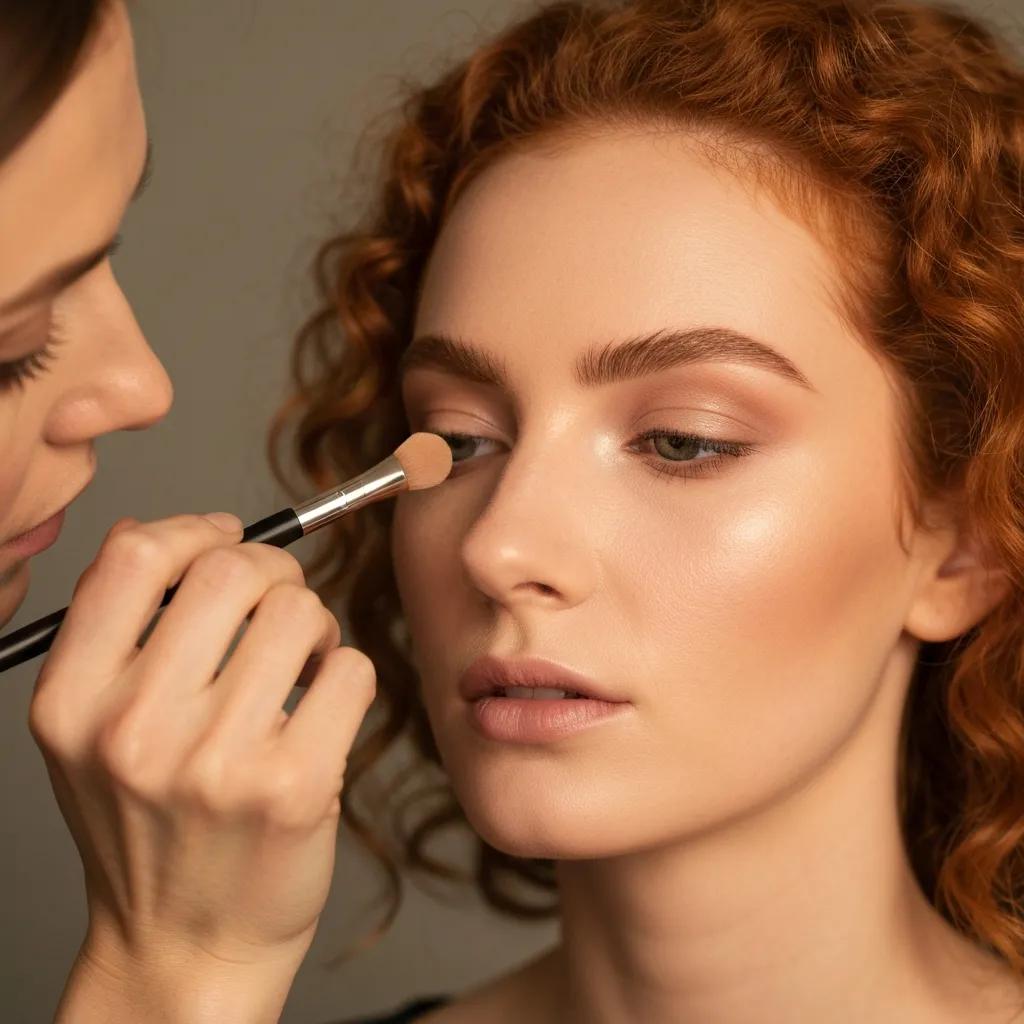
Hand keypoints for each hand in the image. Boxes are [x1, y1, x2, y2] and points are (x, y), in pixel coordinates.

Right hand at [27, 512, 375, 976]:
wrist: (185, 945)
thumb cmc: (149, 828)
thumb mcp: (89, 732)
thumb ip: (113, 630)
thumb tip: (154, 528)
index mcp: (72, 702)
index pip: (134, 556)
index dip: (193, 528)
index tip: (227, 537)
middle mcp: (133, 729)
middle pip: (230, 570)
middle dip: (273, 572)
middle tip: (282, 604)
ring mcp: (216, 762)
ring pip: (300, 611)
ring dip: (315, 625)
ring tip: (303, 663)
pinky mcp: (294, 786)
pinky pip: (350, 667)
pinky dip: (346, 673)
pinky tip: (322, 707)